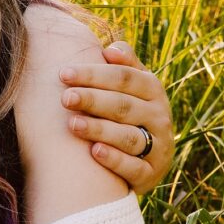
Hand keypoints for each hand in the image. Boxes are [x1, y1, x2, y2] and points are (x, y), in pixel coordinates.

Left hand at [59, 40, 174, 194]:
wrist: (150, 162)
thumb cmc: (132, 116)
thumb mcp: (134, 89)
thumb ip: (125, 66)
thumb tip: (110, 49)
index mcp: (153, 90)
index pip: (124, 77)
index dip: (94, 74)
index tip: (64, 74)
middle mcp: (159, 117)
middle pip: (124, 105)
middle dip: (93, 100)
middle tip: (65, 98)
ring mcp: (158, 147)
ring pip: (128, 137)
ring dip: (100, 130)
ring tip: (73, 124)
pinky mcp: (151, 174)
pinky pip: (133, 167)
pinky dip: (114, 160)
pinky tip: (94, 152)